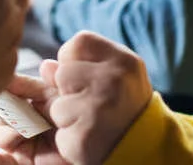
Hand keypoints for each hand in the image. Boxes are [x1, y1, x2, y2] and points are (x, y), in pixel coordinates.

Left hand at [0, 32, 151, 164]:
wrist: (147, 150)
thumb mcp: (114, 79)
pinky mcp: (84, 136)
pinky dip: (68, 138)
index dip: (73, 60)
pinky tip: (89, 138)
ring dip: (66, 116)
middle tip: (91, 105)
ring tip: (91, 123)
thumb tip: (45, 67)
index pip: (79, 42)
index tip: (85, 77)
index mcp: (123, 61)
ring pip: (57, 104)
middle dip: (68, 90)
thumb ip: (81, 66)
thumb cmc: (125, 109)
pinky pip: (59, 131)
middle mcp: (113, 81)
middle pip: (63, 72)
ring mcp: (98, 108)